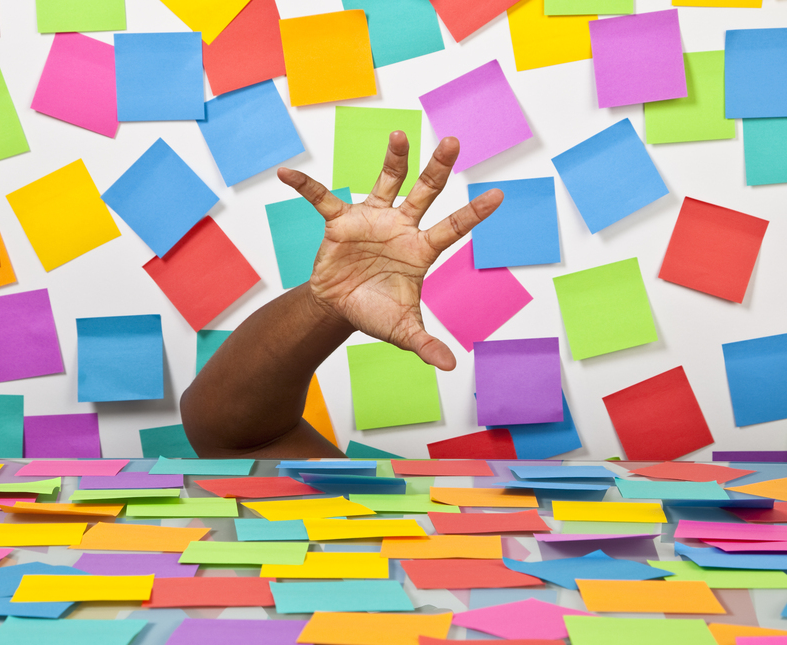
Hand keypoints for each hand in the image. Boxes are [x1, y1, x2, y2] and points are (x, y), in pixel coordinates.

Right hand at [277, 133, 502, 371]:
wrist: (340, 308)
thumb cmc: (376, 312)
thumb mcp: (402, 331)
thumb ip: (425, 344)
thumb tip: (449, 366)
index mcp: (421, 250)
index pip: (453, 227)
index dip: (474, 213)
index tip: (498, 195)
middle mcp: (401, 227)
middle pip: (425, 192)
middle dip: (438, 168)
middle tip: (452, 141)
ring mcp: (372, 219)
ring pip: (387, 182)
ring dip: (394, 159)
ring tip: (400, 135)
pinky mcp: (341, 222)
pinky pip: (322, 199)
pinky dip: (305, 187)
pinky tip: (288, 174)